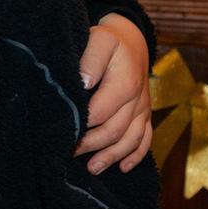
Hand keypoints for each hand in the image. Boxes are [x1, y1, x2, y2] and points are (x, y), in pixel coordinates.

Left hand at [77, 14, 152, 174]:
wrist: (132, 41)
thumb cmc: (110, 41)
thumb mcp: (100, 40)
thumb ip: (91, 60)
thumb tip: (83, 83)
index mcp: (125, 84)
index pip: (100, 113)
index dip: (81, 126)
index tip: (62, 134)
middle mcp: (137, 100)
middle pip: (115, 131)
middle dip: (91, 145)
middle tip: (68, 153)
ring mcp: (142, 109)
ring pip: (131, 140)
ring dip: (111, 156)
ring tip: (91, 168)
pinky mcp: (145, 114)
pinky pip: (145, 139)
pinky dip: (135, 155)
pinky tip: (122, 168)